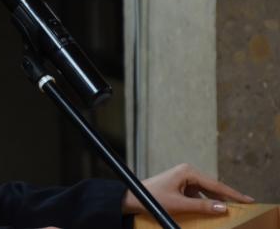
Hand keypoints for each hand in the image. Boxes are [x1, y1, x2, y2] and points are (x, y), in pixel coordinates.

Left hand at [122, 163, 254, 214]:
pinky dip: (206, 202)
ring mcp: (184, 178)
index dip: (233, 194)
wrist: (134, 197)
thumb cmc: (153, 198)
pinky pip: (198, 194)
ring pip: (207, 191)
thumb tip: (223, 207)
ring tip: (232, 208)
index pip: (216, 184)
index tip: (248, 199)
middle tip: (245, 204)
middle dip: (228, 196)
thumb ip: (202, 206)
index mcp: (188, 172)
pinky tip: (213, 210)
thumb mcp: (179, 204)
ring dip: (216, 200)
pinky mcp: (181, 185)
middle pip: (213, 186)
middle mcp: (188, 172)